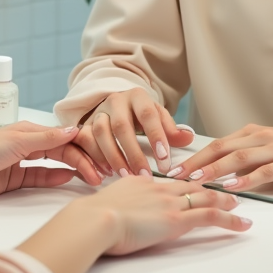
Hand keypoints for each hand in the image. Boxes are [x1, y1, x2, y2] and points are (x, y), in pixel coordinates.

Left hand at [0, 122, 102, 203]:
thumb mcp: (17, 141)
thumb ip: (46, 138)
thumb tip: (74, 130)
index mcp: (29, 130)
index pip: (63, 136)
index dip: (83, 145)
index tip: (100, 154)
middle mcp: (28, 144)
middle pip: (62, 150)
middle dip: (83, 160)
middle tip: (100, 173)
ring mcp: (22, 161)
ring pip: (55, 164)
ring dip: (73, 169)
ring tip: (91, 178)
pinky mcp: (16, 179)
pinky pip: (41, 177)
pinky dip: (56, 178)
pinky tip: (69, 179)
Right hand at [17, 177, 251, 272]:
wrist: (96, 219)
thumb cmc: (93, 215)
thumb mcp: (106, 200)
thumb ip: (118, 199)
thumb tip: (117, 206)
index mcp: (142, 182)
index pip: (170, 181)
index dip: (186, 182)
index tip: (195, 183)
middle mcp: (160, 188)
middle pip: (191, 185)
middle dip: (210, 187)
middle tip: (225, 190)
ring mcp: (170, 202)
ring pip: (206, 197)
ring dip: (225, 201)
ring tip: (237, 205)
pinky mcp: (178, 219)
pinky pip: (211, 216)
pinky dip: (230, 219)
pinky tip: (242, 224)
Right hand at [73, 88, 195, 176]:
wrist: (117, 106)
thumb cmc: (141, 115)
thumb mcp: (158, 117)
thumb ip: (171, 129)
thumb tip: (188, 138)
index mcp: (137, 96)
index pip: (148, 114)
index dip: (155, 136)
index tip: (164, 160)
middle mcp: (115, 101)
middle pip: (122, 126)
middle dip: (133, 153)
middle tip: (144, 175)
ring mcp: (98, 112)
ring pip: (100, 132)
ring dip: (113, 156)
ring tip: (126, 175)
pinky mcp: (85, 124)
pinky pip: (85, 140)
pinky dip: (94, 157)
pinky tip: (106, 172)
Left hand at [165, 122, 272, 190]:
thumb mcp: (267, 147)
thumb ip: (245, 155)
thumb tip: (216, 170)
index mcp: (251, 133)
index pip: (216, 144)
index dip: (193, 156)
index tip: (173, 169)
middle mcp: (260, 137)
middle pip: (221, 148)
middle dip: (196, 162)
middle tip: (175, 176)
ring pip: (239, 157)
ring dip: (216, 169)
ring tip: (198, 180)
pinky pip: (266, 170)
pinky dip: (248, 178)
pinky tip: (235, 186)